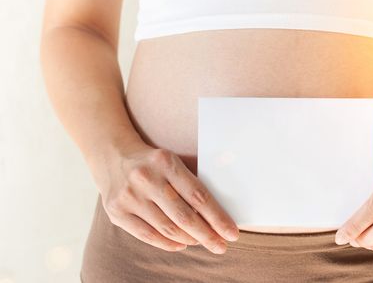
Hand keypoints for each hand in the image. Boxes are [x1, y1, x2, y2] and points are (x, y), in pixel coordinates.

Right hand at [96, 143, 239, 253]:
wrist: (112, 155)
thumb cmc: (153, 162)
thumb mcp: (172, 162)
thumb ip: (190, 184)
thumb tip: (217, 217)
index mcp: (165, 162)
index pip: (198, 196)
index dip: (217, 218)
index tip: (232, 232)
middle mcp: (146, 178)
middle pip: (184, 216)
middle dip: (207, 235)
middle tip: (221, 246)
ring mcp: (129, 196)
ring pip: (167, 228)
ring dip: (190, 239)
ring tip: (202, 242)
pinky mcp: (116, 211)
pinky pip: (148, 235)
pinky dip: (168, 243)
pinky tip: (181, 244)